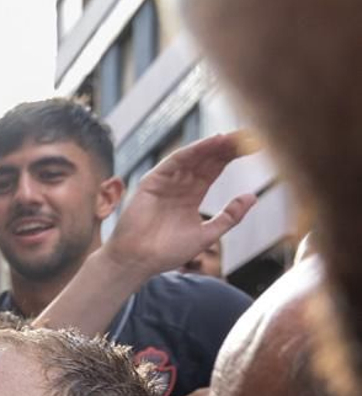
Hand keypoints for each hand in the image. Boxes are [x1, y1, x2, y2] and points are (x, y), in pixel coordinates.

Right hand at [104, 132, 257, 279]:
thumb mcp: (206, 235)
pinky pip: (174, 161)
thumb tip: (252, 196)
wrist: (138, 261)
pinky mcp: (152, 182)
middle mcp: (179, 184)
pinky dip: (193, 150)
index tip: (256, 146)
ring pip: (193, 156)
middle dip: (227, 146)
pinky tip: (211, 142)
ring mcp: (166, 181)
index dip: (233, 156)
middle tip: (249, 134)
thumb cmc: (166, 253)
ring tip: (234, 137)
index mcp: (192, 195)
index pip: (215, 168)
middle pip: (206, 158)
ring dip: (213, 145)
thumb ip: (229, 216)